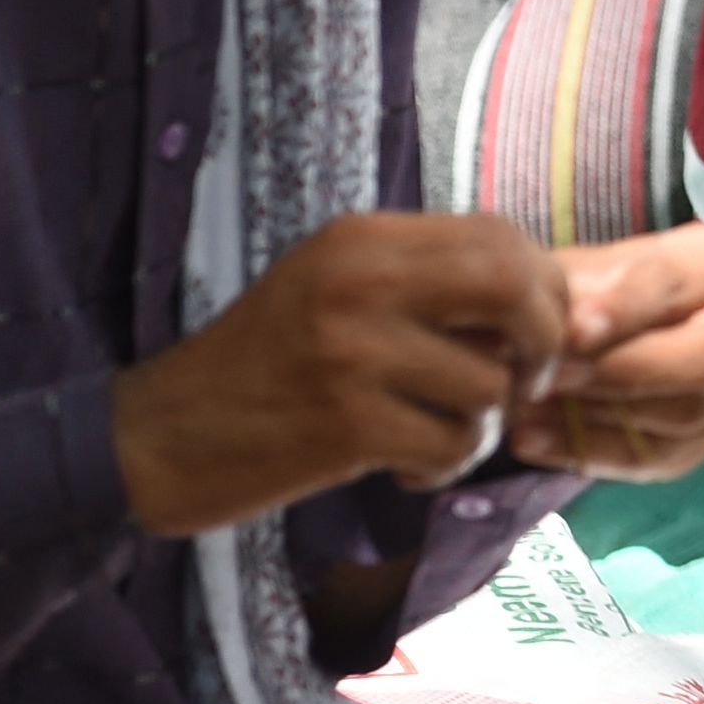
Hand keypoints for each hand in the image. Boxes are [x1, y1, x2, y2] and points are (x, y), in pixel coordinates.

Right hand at [114, 210, 568, 535]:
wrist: (158, 437)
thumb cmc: (264, 366)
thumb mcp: (336, 291)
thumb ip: (426, 282)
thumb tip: (542, 300)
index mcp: (362, 238)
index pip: (500, 238)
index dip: (543, 287)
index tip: (537, 330)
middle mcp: (360, 282)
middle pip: (516, 290)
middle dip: (545, 343)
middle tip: (527, 383)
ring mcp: (353, 352)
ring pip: (492, 383)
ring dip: (484, 423)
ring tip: (437, 433)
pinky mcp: (347, 424)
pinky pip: (454, 444)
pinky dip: (445, 465)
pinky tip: (403, 466)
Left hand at [512, 225, 703, 477]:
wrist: (598, 337)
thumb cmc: (593, 290)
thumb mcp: (580, 272)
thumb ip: (573, 292)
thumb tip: (559, 329)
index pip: (677, 284)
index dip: (624, 307)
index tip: (572, 328)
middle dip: (626, 370)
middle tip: (553, 374)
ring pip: (683, 413)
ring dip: (599, 412)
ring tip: (527, 403)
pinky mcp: (698, 441)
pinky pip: (653, 456)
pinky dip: (587, 449)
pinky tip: (532, 435)